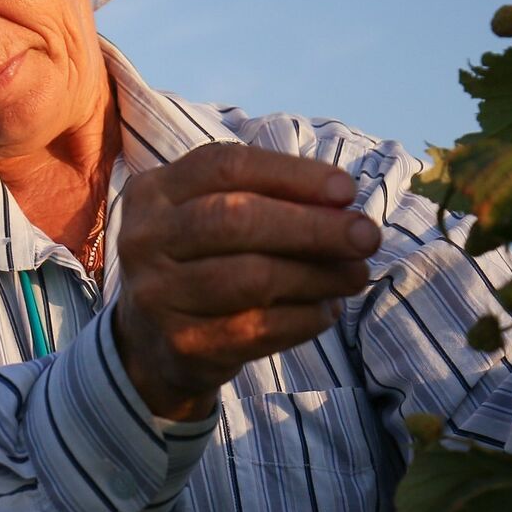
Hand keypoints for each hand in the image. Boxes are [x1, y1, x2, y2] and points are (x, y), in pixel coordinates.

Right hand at [111, 143, 380, 419]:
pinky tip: (326, 311)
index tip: (347, 190)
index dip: (292, 174)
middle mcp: (144, 239)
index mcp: (154, 191)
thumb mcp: (214, 216)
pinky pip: (258, 329)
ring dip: (318, 276)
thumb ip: (268, 199)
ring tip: (355, 276)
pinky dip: (304, 319)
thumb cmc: (202, 263)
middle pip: (236, 220)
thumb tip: (343, 202)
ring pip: (252, 277)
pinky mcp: (181, 345)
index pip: (226, 166)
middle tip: (367, 236)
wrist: (152, 346)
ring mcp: (157, 295)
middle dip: (313, 226)